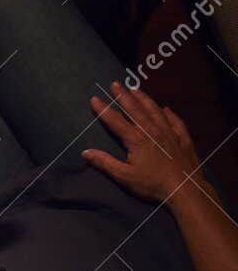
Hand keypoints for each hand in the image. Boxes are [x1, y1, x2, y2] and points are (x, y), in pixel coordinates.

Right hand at [83, 81, 200, 202]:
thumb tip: (85, 153)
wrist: (184, 187)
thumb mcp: (124, 176)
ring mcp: (169, 132)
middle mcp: (152, 130)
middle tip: (115, 83)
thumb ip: (105, 163)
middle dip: (123, 95)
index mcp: (137, 139)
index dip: (103, 109)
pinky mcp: (182, 137)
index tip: (94, 98)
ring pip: (155, 110)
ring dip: (144, 98)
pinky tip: (165, 108)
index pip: (116, 121)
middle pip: (135, 109)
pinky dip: (168, 113)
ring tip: (136, 89)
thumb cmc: (152, 184)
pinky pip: (174, 120)